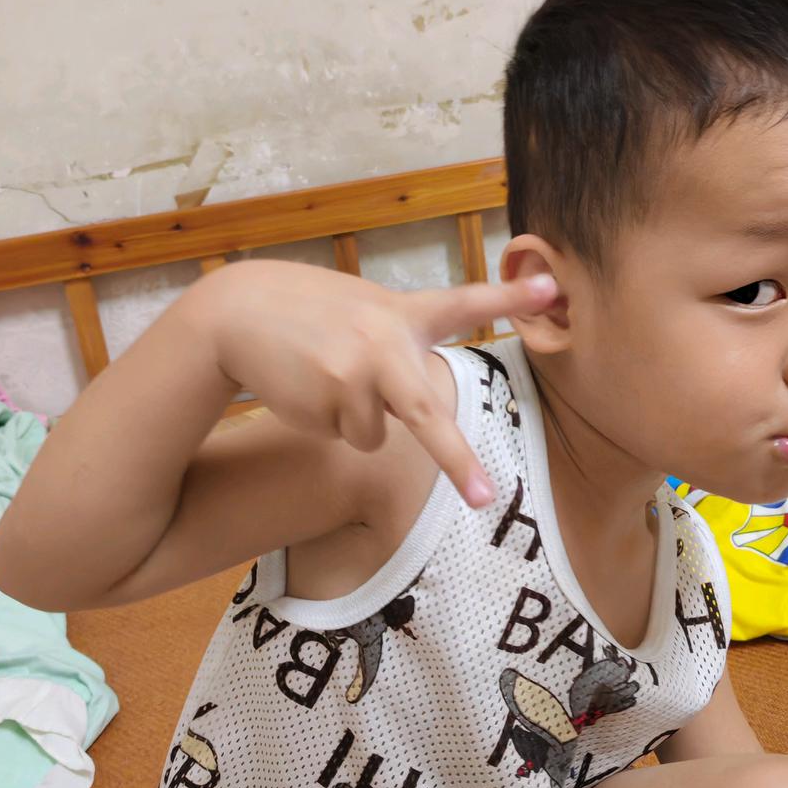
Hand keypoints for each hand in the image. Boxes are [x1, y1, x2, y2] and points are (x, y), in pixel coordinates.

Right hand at [194, 261, 556, 507]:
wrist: (236, 312)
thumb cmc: (307, 312)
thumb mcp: (360, 308)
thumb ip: (399, 339)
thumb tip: (419, 405)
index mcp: (402, 313)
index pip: (463, 302)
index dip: (508, 297)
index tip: (551, 288)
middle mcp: (387, 342)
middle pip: (429, 413)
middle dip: (456, 461)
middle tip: (484, 499)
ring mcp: (358, 372)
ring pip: (376, 434)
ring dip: (355, 419)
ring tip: (323, 375)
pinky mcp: (329, 399)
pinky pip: (348, 437)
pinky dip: (330, 423)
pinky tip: (306, 386)